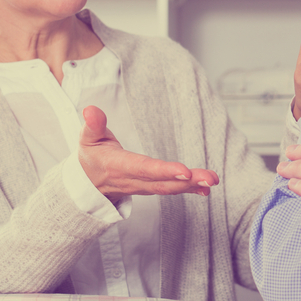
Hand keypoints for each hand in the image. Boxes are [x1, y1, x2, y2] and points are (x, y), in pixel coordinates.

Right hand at [78, 106, 217, 200]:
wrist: (88, 184)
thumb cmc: (92, 156)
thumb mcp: (87, 139)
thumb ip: (92, 125)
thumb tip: (90, 110)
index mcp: (119, 166)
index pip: (144, 169)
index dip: (163, 171)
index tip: (184, 170)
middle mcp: (133, 180)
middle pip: (162, 183)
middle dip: (188, 181)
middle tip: (209, 178)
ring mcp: (143, 187)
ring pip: (169, 188)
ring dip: (193, 185)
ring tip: (212, 180)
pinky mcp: (151, 188)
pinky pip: (171, 190)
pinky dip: (190, 190)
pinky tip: (206, 189)